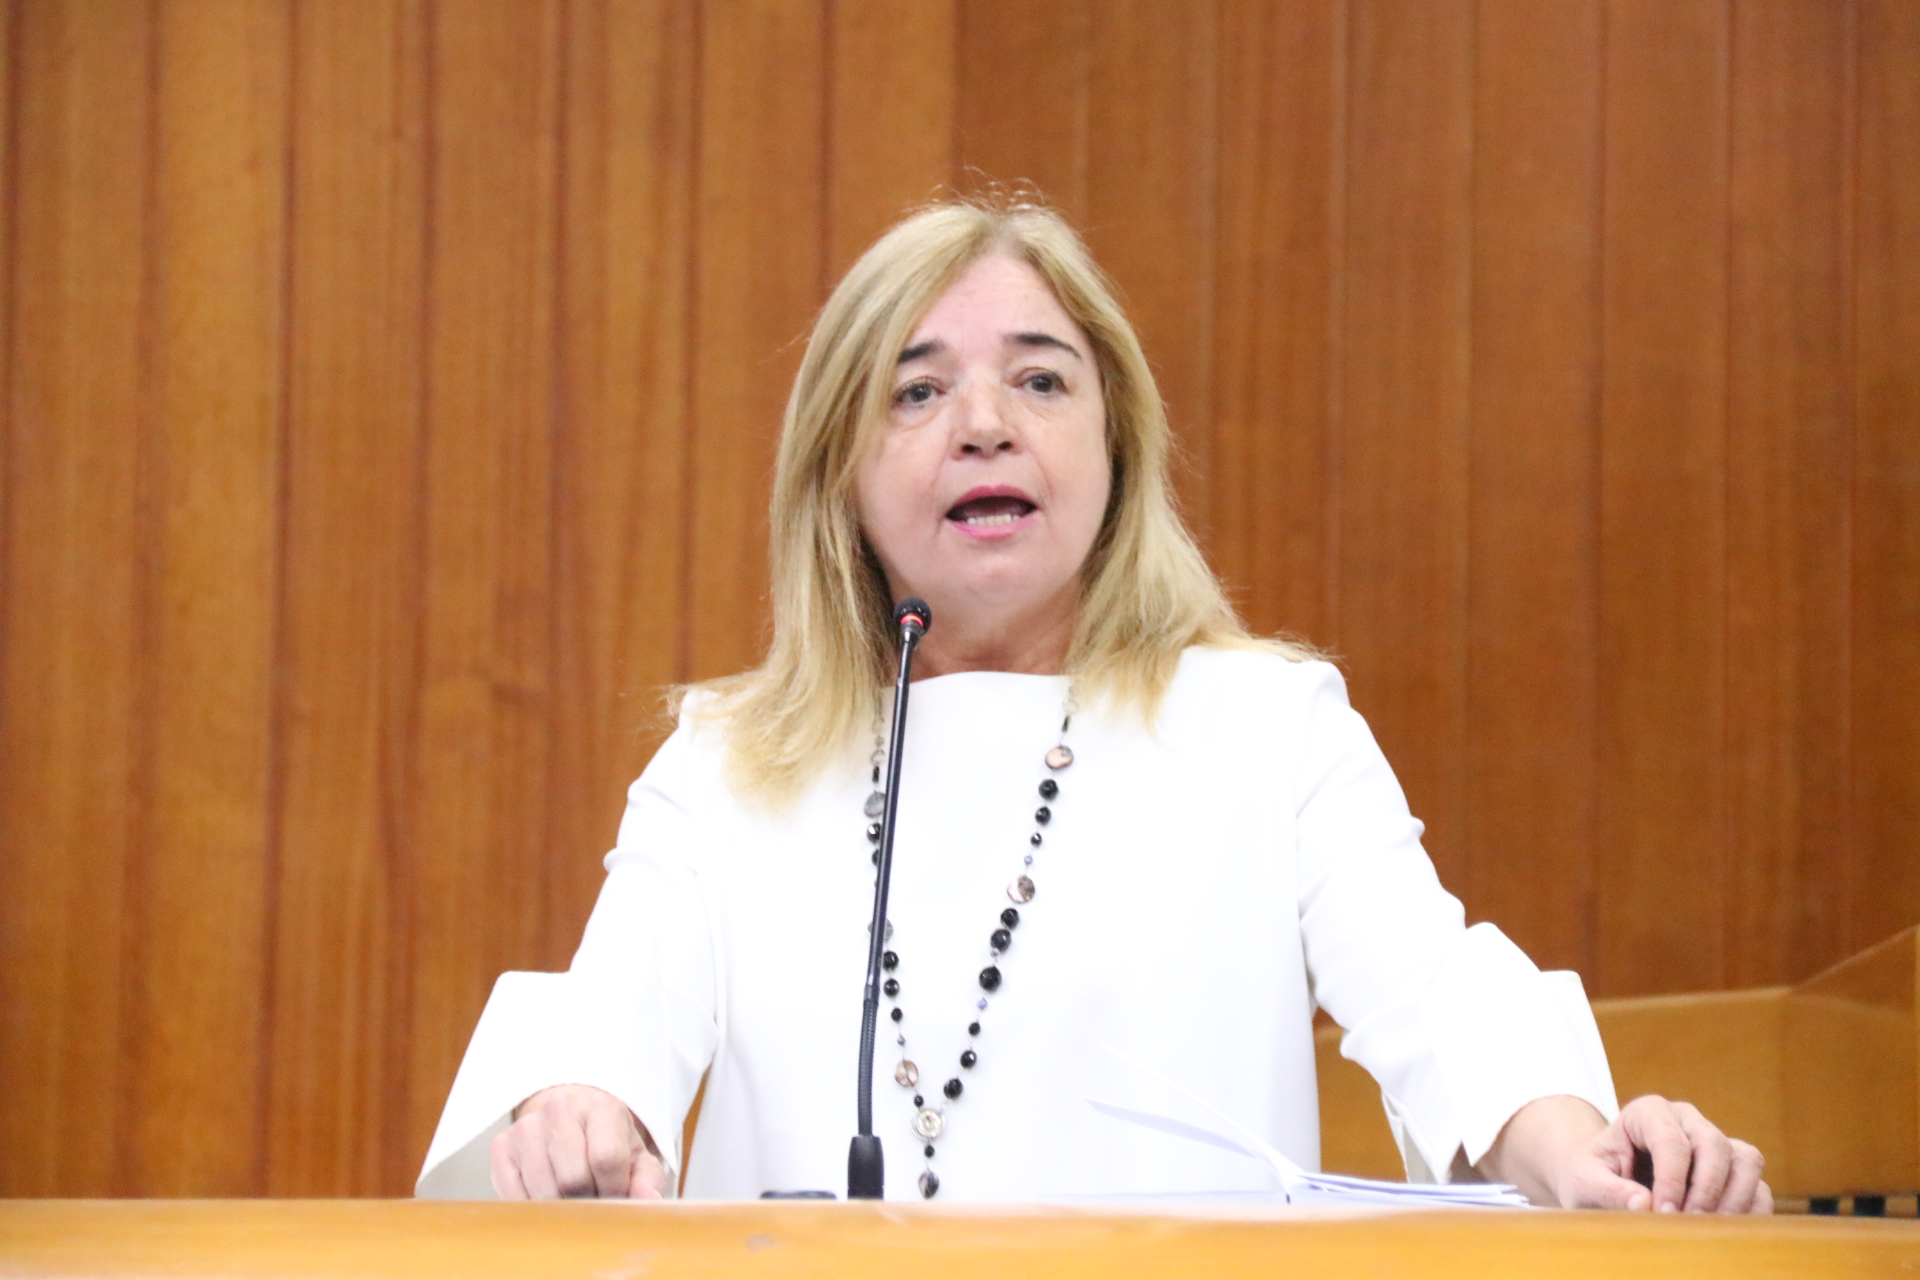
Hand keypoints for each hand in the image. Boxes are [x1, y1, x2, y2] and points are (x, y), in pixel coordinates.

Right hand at [488, 1084, 667, 1199]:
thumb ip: (646, 1180)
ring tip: (571, 1198)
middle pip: (573, 1178)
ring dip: (560, 1207)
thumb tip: (648, 1201)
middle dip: (587, 1201)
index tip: (615, 1195)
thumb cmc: (605, 1142)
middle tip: (592, 1200)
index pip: (606, 1158)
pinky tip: (546, 1199)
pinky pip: (513, 1195)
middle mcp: (560, 1109)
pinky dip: (532, 1208)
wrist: (567, 1117)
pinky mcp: (501, 1146)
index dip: (613, 1189)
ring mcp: (526, 1127)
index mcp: (600, 1108)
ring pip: (543, 1190)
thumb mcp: (634, 1156)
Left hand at [1576, 1094, 1770, 1213]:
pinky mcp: (1732, 1168)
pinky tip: (1729, 1232)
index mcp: (1647, 1112)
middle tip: (1689, 1223)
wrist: (1603, 1179)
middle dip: (1705, 1188)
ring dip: (1734, 1198)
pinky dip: (1751, 1209)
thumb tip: (1644, 1204)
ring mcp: (1713, 1141)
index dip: (1672, 1179)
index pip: (1670, 1140)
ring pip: (1745, 1159)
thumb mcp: (1585, 1181)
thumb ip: (1608, 1190)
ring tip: (1709, 1229)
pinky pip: (1758, 1184)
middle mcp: (1686, 1119)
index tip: (1663, 1212)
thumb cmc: (1590, 1175)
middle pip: (1714, 1144)